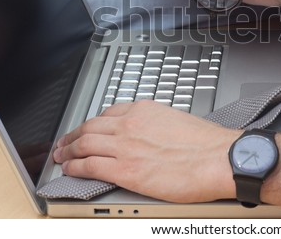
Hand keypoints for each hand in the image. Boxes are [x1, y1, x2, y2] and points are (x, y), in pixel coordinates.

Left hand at [53, 100, 239, 202]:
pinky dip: (74, 166)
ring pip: (84, 143)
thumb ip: (158, 126)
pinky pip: (88, 165)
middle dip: (73, 134)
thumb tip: (153, 136)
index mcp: (145, 110)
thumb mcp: (178, 122)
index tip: (89, 128)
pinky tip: (69, 169)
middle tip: (65, 141)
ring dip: (68, 149)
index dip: (93, 122)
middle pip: (90, 126)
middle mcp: (131, 124)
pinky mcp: (125, 169)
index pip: (109, 112)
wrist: (219, 158)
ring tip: (61, 155)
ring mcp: (125, 146)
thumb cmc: (208, 145)